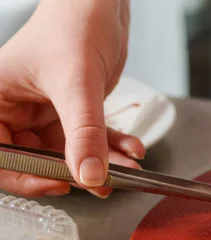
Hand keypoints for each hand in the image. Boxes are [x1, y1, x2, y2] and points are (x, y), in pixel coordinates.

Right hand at [0, 0, 144, 197]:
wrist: (101, 4)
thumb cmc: (74, 25)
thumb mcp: (76, 84)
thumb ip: (83, 134)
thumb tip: (89, 177)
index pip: (0, 157)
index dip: (26, 178)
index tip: (62, 185)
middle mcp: (14, 110)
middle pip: (37, 160)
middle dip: (76, 172)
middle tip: (106, 181)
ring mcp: (43, 112)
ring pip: (70, 154)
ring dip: (102, 163)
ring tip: (129, 168)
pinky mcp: (70, 111)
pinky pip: (89, 140)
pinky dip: (112, 146)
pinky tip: (133, 148)